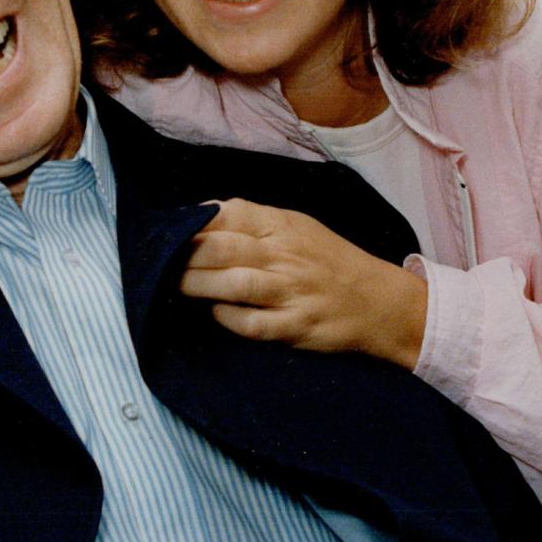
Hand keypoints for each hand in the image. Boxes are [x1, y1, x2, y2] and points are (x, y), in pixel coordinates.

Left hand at [180, 197, 426, 368]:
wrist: (379, 302)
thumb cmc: (329, 261)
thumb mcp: (297, 227)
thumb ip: (253, 220)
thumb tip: (202, 215)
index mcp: (282, 226)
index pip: (228, 215)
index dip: (193, 223)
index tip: (171, 233)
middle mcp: (284, 256)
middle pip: (222, 249)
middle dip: (185, 256)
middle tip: (162, 264)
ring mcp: (291, 292)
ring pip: (234, 285)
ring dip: (198, 286)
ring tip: (177, 287)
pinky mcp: (297, 327)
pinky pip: (254, 324)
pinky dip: (229, 319)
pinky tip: (216, 314)